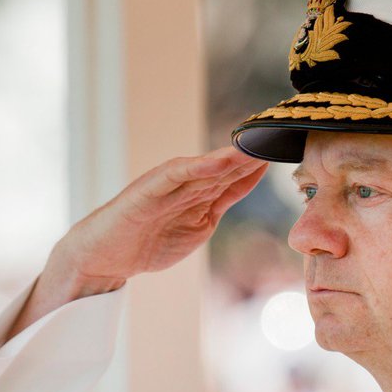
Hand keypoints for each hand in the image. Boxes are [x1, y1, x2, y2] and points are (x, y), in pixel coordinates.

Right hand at [9, 147, 266, 337]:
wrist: (105, 256)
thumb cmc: (148, 241)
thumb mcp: (196, 227)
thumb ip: (218, 205)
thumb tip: (247, 185)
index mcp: (200, 193)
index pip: (235, 177)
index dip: (259, 166)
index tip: (286, 153)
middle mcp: (186, 183)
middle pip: (226, 167)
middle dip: (252, 154)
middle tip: (279, 135)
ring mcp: (167, 185)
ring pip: (205, 167)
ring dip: (232, 157)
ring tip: (256, 145)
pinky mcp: (148, 189)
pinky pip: (175, 175)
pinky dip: (197, 167)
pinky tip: (218, 161)